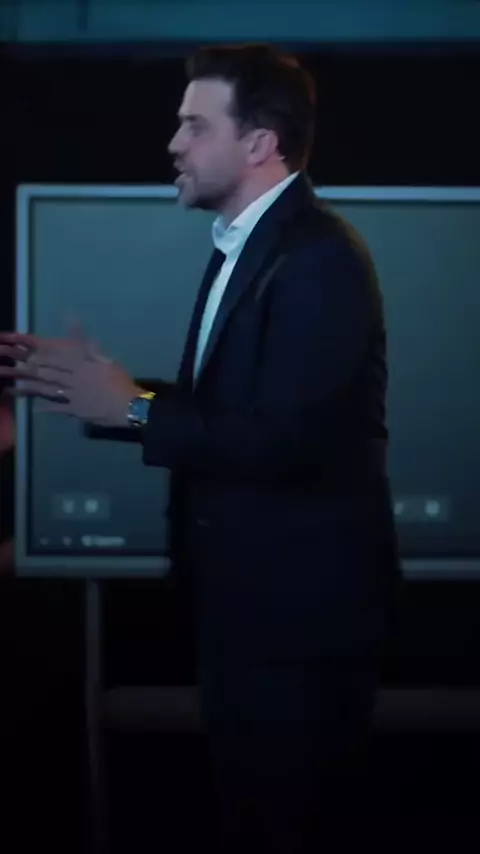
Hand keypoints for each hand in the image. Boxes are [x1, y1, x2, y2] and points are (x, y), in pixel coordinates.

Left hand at [0, 321, 144, 426]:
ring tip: (14, 388)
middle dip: (30, 370)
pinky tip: (36, 408)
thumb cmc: (120, 382)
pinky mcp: (76, 410)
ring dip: (30, 389)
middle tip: (13, 368)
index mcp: (82, 366)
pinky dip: (48, 408)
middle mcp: (73, 380)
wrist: (128, 406)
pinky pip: (59, 408)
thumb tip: (80, 330)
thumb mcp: (107, 361)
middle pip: (48, 373)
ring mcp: (73, 396)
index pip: (57, 358)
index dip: (40, 354)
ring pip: (48, 390)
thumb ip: (91, 348)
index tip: (25, 351)